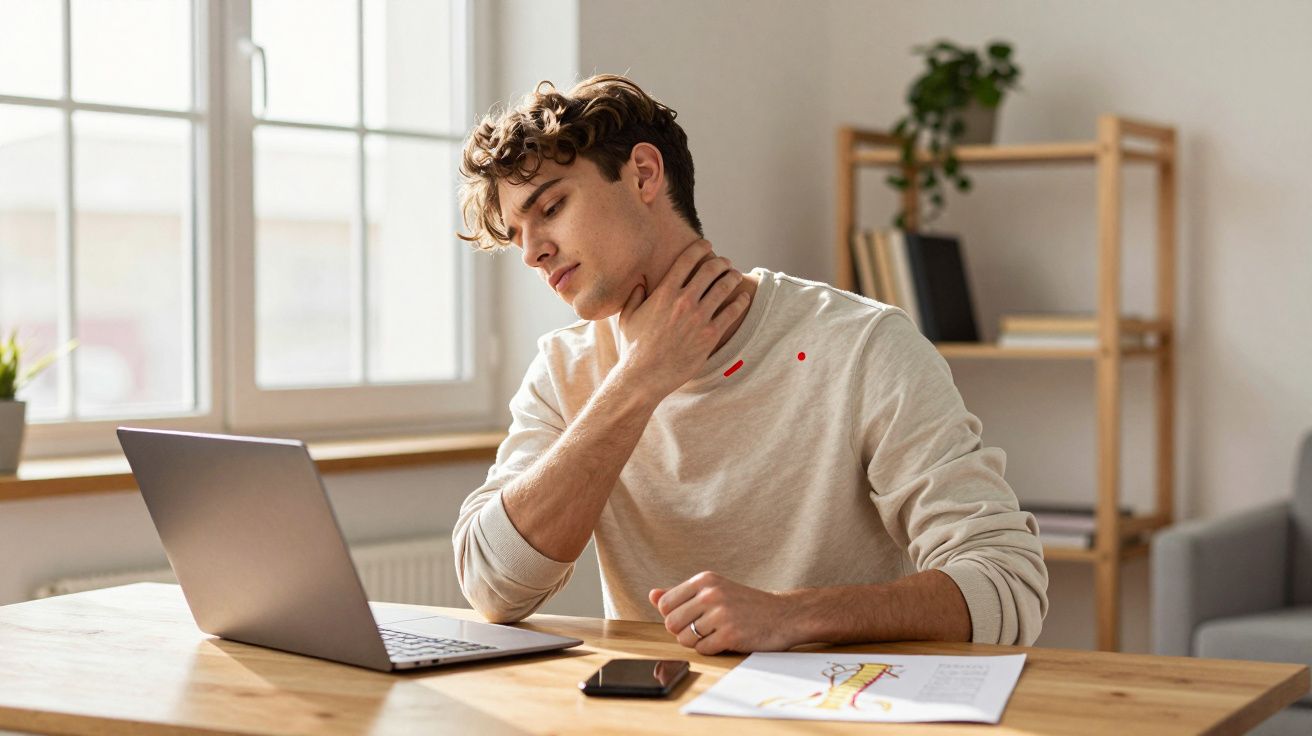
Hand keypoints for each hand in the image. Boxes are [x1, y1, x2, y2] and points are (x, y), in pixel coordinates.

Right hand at [615, 239, 748, 400]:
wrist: (645, 376)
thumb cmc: (634, 348)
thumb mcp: (628, 318)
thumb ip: (635, 297)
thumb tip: (639, 284)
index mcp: (664, 293)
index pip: (686, 260)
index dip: (700, 247)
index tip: (706, 245)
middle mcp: (683, 301)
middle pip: (710, 270)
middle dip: (720, 262)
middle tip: (724, 262)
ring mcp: (698, 318)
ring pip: (724, 287)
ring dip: (732, 277)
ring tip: (735, 275)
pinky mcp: (710, 335)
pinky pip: (731, 312)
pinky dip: (740, 301)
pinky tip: (743, 298)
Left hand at [648, 572, 802, 654]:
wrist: (783, 614)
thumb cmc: (745, 603)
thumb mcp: (714, 590)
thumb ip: (681, 593)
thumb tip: (652, 595)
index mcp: (704, 580)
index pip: (665, 604)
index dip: (675, 616)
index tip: (692, 616)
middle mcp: (711, 593)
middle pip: (671, 624)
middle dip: (683, 631)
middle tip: (704, 629)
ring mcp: (721, 614)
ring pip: (684, 639)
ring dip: (697, 642)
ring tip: (715, 633)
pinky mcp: (730, 634)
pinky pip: (703, 650)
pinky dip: (711, 649)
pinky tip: (726, 640)